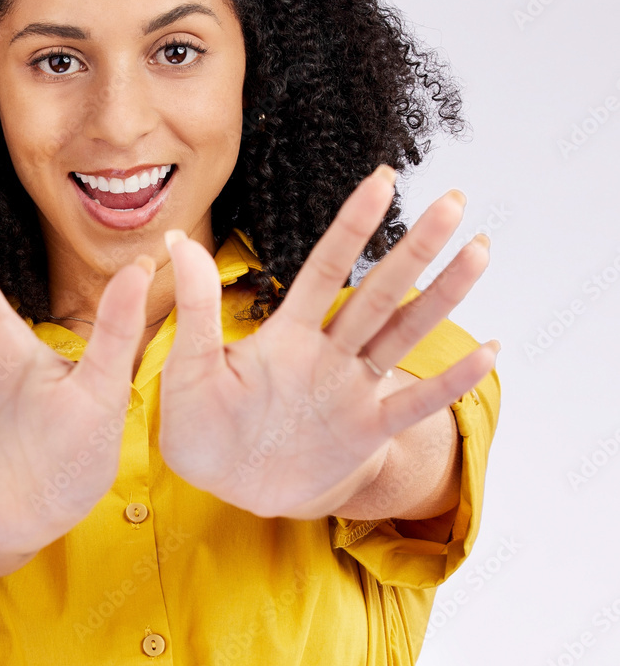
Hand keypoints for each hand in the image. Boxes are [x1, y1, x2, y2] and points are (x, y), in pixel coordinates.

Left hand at [158, 165, 497, 519]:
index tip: (382, 180)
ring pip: (403, 334)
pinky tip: (488, 351)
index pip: (324, 269)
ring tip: (480, 251)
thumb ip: (196, 308)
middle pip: (378, 293)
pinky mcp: (364, 432)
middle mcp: (327, 353)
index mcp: (286, 334)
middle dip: (415, 249)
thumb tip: (176, 238)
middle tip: (455, 201)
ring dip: (441, 296)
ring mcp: (350, 390)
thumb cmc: (201, 425)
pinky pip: (414, 404)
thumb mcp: (189, 367)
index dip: (353, 227)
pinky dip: (449, 382)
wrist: (225, 485)